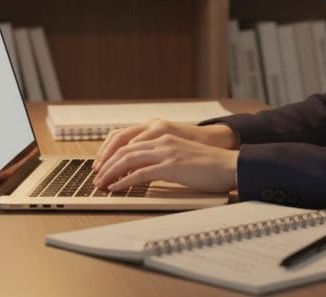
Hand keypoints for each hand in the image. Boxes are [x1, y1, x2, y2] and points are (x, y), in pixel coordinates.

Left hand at [93, 120, 237, 171]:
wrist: (229, 165)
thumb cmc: (208, 165)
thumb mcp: (180, 157)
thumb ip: (162, 159)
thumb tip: (144, 172)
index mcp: (163, 136)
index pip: (128, 142)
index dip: (111, 155)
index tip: (102, 167)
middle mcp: (162, 140)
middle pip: (124, 149)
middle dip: (106, 164)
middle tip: (96, 178)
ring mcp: (166, 152)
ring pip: (128, 159)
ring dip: (110, 173)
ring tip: (101, 184)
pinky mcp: (171, 166)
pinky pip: (140, 173)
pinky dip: (124, 181)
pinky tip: (116, 188)